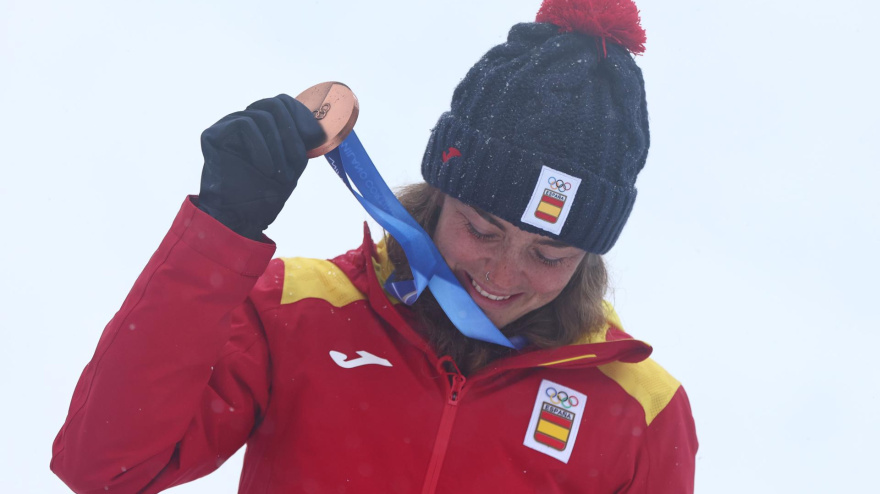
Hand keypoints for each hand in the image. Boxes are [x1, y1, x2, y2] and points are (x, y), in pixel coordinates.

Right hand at [198, 94, 324, 239]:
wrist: (241, 217)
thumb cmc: (265, 193)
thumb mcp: (293, 164)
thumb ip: (300, 140)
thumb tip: (317, 125)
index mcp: (263, 126)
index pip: (284, 103)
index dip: (301, 114)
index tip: (313, 137)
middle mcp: (245, 120)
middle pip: (275, 104)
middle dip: (292, 131)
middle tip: (296, 160)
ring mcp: (227, 125)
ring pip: (262, 116)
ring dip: (278, 146)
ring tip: (278, 173)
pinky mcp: (213, 134)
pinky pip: (244, 124)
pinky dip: (260, 147)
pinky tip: (265, 168)